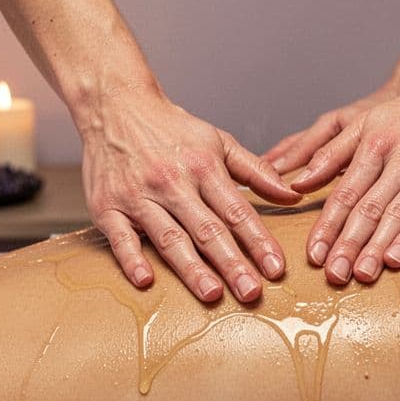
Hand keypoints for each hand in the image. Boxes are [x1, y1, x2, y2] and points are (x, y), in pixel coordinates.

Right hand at [80, 87, 299, 302]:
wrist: (115, 106)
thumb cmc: (171, 129)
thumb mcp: (219, 141)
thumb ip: (256, 170)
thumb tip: (292, 194)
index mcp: (203, 167)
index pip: (237, 211)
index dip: (258, 241)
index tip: (276, 269)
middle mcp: (172, 183)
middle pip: (207, 229)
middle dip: (231, 263)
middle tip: (251, 292)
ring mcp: (138, 196)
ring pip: (169, 237)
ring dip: (190, 267)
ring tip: (211, 294)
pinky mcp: (107, 207)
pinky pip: (120, 238)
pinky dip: (131, 258)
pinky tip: (146, 280)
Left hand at [287, 75, 399, 284]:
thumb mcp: (365, 123)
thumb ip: (330, 154)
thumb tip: (298, 184)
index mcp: (379, 146)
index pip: (348, 193)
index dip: (330, 226)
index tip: (315, 255)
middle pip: (380, 207)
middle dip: (357, 243)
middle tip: (340, 274)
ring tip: (383, 266)